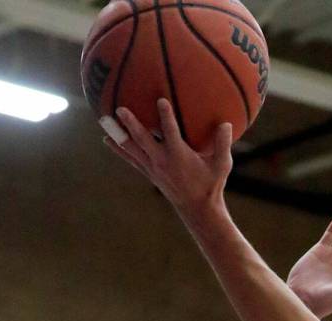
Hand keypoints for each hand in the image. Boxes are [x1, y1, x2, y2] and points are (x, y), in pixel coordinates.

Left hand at [104, 99, 232, 218]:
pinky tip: (108, 140)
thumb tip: (227, 123)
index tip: (160, 100)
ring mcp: (153, 168)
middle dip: (132, 124)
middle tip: (120, 109)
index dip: (166, 117)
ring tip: (104, 121)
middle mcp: (162, 161)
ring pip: (132, 149)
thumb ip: (223, 144)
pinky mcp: (149, 173)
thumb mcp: (222, 165)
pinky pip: (131, 159)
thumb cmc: (211, 185)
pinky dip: (119, 150)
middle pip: (143, 140)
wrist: (197, 209)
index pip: (171, 133)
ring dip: (118, 135)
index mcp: (179, 156)